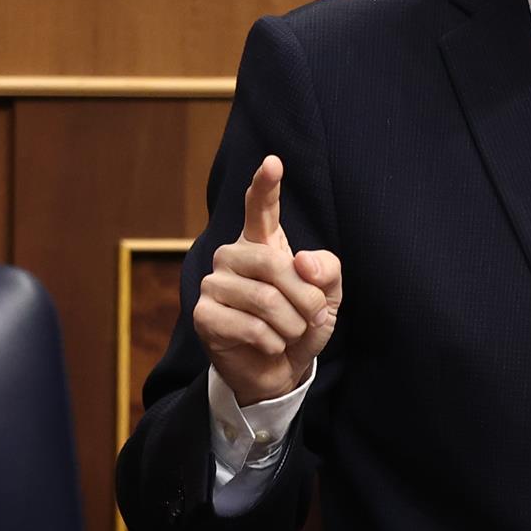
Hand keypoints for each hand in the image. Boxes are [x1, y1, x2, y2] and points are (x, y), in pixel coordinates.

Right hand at [194, 155, 343, 406]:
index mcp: (262, 243)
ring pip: (264, 298)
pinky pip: (251, 326)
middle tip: (313, 317)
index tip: (273, 162)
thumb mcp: (327, 295)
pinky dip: (273, 341)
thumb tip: (302, 262)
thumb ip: (326, 271)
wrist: (279, 368)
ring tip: (291, 332)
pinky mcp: (203, 315)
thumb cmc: (301, 323)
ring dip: (292, 324)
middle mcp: (232, 255)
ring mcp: (213, 283)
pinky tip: (270, 345)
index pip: (260, 208)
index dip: (265, 185)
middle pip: (274, 264)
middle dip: (305, 298)